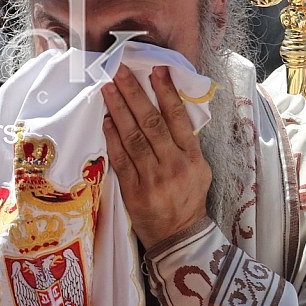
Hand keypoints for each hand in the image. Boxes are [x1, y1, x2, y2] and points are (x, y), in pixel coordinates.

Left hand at [102, 64, 211, 249]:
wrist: (179, 236)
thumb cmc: (188, 198)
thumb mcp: (198, 169)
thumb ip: (184, 142)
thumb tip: (168, 107)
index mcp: (193, 157)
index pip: (179, 118)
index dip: (167, 93)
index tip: (157, 69)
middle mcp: (174, 166)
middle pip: (152, 123)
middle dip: (134, 94)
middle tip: (120, 71)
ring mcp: (154, 179)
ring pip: (134, 138)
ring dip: (119, 110)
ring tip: (108, 88)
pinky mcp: (134, 192)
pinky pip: (121, 159)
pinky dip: (113, 138)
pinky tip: (106, 120)